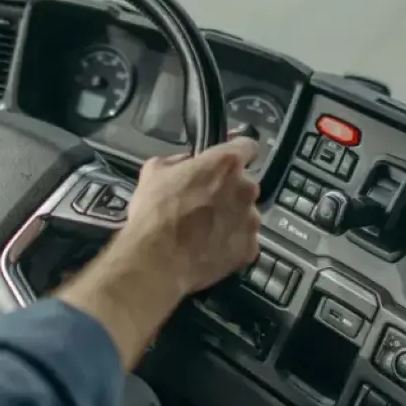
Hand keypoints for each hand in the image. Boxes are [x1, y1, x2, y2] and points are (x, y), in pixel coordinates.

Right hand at [121, 137, 261, 296]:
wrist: (156, 260)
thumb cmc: (154, 213)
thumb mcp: (154, 171)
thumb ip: (177, 161)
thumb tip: (185, 163)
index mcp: (226, 164)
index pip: (248, 146)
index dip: (237, 152)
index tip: (228, 161)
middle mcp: (245, 189)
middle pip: (245, 184)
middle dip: (228, 191)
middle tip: (204, 203)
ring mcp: (250, 220)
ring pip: (246, 213)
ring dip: (231, 217)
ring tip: (204, 230)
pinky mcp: (250, 248)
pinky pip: (244, 240)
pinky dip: (231, 243)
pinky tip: (210, 247)